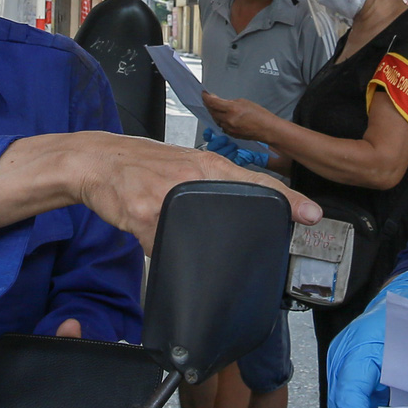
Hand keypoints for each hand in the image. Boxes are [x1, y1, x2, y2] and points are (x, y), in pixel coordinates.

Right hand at [66, 131, 317, 250]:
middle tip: (249, 247)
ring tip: (168, 224)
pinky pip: (160, 246)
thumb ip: (210, 183)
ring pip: (192, 237)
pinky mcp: (141, 215)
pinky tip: (146, 231)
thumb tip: (240, 212)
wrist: (96, 160)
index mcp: (206, 165)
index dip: (287, 198)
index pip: (256, 181)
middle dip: (239, 233)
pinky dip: (156, 246)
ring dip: (187, 243)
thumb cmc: (142, 165)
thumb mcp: (182, 165)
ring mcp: (166, 198)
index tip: (311, 213)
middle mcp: (191, 178)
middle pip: (232, 211)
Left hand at [202, 92, 276, 142]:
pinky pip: (221, 126)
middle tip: (209, 99)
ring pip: (216, 119)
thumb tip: (218, 100)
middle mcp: (228, 120)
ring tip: (217, 107)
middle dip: (209, 105)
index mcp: (232, 109)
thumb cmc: (260, 115)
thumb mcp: (244, 102)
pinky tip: (224, 116)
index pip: (212, 103)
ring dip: (214, 113)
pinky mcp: (231, 134)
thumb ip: (229, 101)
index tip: (204, 94)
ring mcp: (229, 128)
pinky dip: (220, 120)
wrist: (267, 129)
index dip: (206, 97)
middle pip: (212, 111)